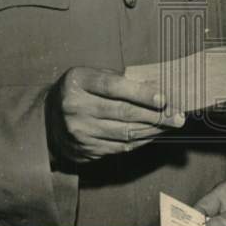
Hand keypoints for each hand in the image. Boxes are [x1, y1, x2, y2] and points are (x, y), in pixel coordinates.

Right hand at [45, 66, 184, 164]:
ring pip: (124, 133)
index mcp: (77, 82)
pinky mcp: (84, 150)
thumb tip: (156, 87)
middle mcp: (75, 108)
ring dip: (152, 130)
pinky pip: (119, 147)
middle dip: (156, 115)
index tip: (164, 98)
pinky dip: (139, 141)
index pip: (114, 87)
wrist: (47, 119)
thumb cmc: (79, 90)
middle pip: (123, 112)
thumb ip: (119, 80)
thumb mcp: (91, 75)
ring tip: (171, 125)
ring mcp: (79, 132)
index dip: (141, 93)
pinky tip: (153, 134)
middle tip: (178, 117)